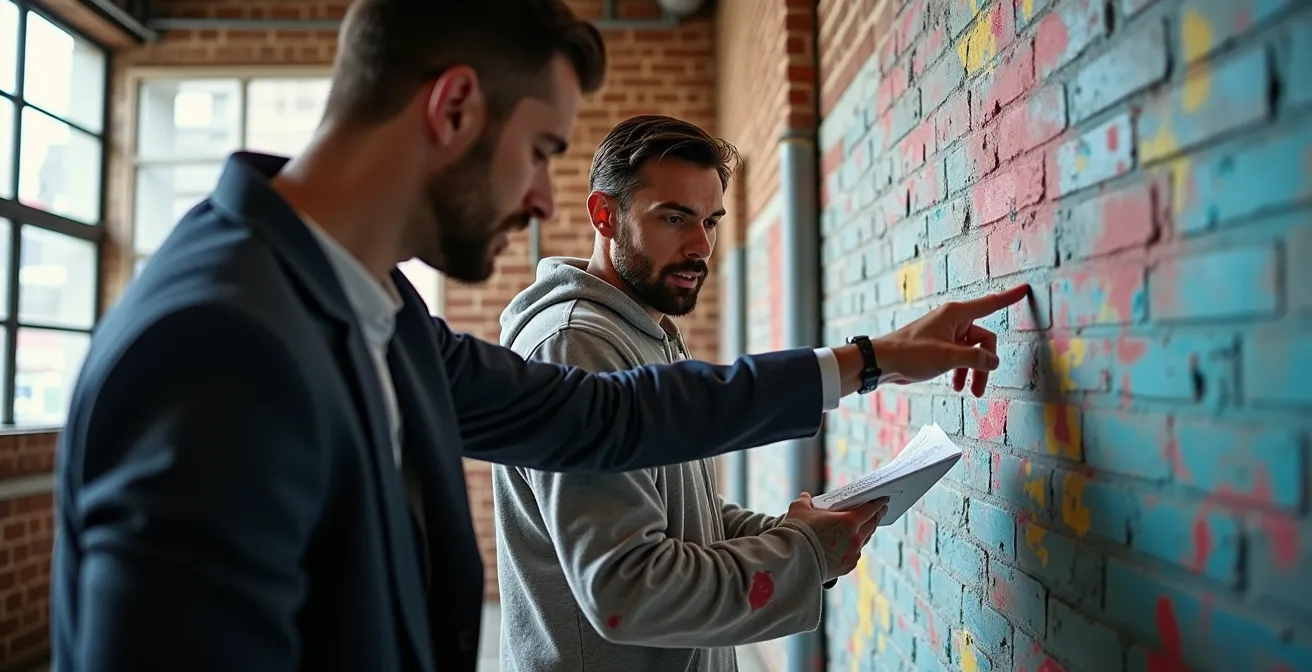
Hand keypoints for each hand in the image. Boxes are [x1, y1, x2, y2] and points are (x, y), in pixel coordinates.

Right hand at [783, 494, 889, 581]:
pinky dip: (855, 546)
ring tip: (866, 525)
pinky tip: (851, 543)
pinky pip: (855, 553)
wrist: (791, 560)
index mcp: (849, 522)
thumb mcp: (799, 509)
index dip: (878, 503)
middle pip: (872, 525)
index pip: (870, 510)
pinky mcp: (847, 567)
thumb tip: (805, 498)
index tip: (883, 499)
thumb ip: (805, 501)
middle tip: (879, 510)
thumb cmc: (796, 532)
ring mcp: (852, 555)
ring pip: (864, 540)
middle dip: (876, 516)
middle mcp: (855, 539)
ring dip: (866, 531)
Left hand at [843, 284, 1029, 396]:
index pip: (990, 304)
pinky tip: (956, 386)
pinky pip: (960, 357)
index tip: (1025, 289)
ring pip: (972, 352)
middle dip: (984, 364)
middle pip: (984, 340)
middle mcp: (953, 321)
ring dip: (972, 371)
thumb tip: (994, 362)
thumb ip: (975, 359)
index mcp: (956, 314)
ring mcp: (946, 334)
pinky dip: (960, 370)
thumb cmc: (911, 354)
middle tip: (979, 388)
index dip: (1009, 298)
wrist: (883, 362)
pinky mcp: (939, 346)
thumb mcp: (947, 357)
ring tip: (968, 391)